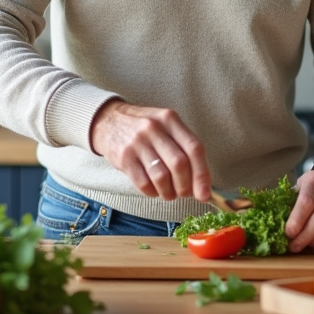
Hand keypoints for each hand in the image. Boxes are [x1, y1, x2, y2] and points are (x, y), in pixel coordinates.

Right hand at [90, 100, 210, 201]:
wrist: (108, 120)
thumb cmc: (143, 128)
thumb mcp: (165, 125)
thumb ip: (183, 147)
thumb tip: (202, 183)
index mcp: (170, 119)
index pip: (194, 148)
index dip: (202, 174)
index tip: (205, 194)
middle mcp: (154, 128)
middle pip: (179, 164)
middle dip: (185, 186)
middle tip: (185, 193)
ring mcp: (137, 142)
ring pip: (161, 177)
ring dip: (169, 192)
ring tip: (169, 193)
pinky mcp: (124, 157)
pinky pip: (143, 183)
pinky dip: (153, 193)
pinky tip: (154, 190)